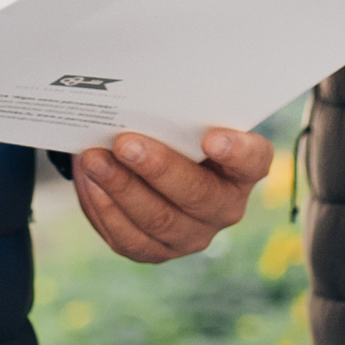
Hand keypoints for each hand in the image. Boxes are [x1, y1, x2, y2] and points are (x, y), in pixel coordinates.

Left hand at [71, 123, 275, 262]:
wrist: (148, 164)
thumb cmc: (170, 130)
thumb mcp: (180, 116)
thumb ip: (175, 109)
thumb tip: (140, 92)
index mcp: (243, 168)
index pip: (253, 160)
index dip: (237, 152)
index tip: (212, 138)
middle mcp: (225, 207)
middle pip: (198, 194)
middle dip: (158, 168)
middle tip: (125, 143)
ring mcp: (192, 234)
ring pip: (159, 219)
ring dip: (122, 187)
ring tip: (94, 160)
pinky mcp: (158, 251)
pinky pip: (131, 239)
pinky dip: (106, 210)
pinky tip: (90, 183)